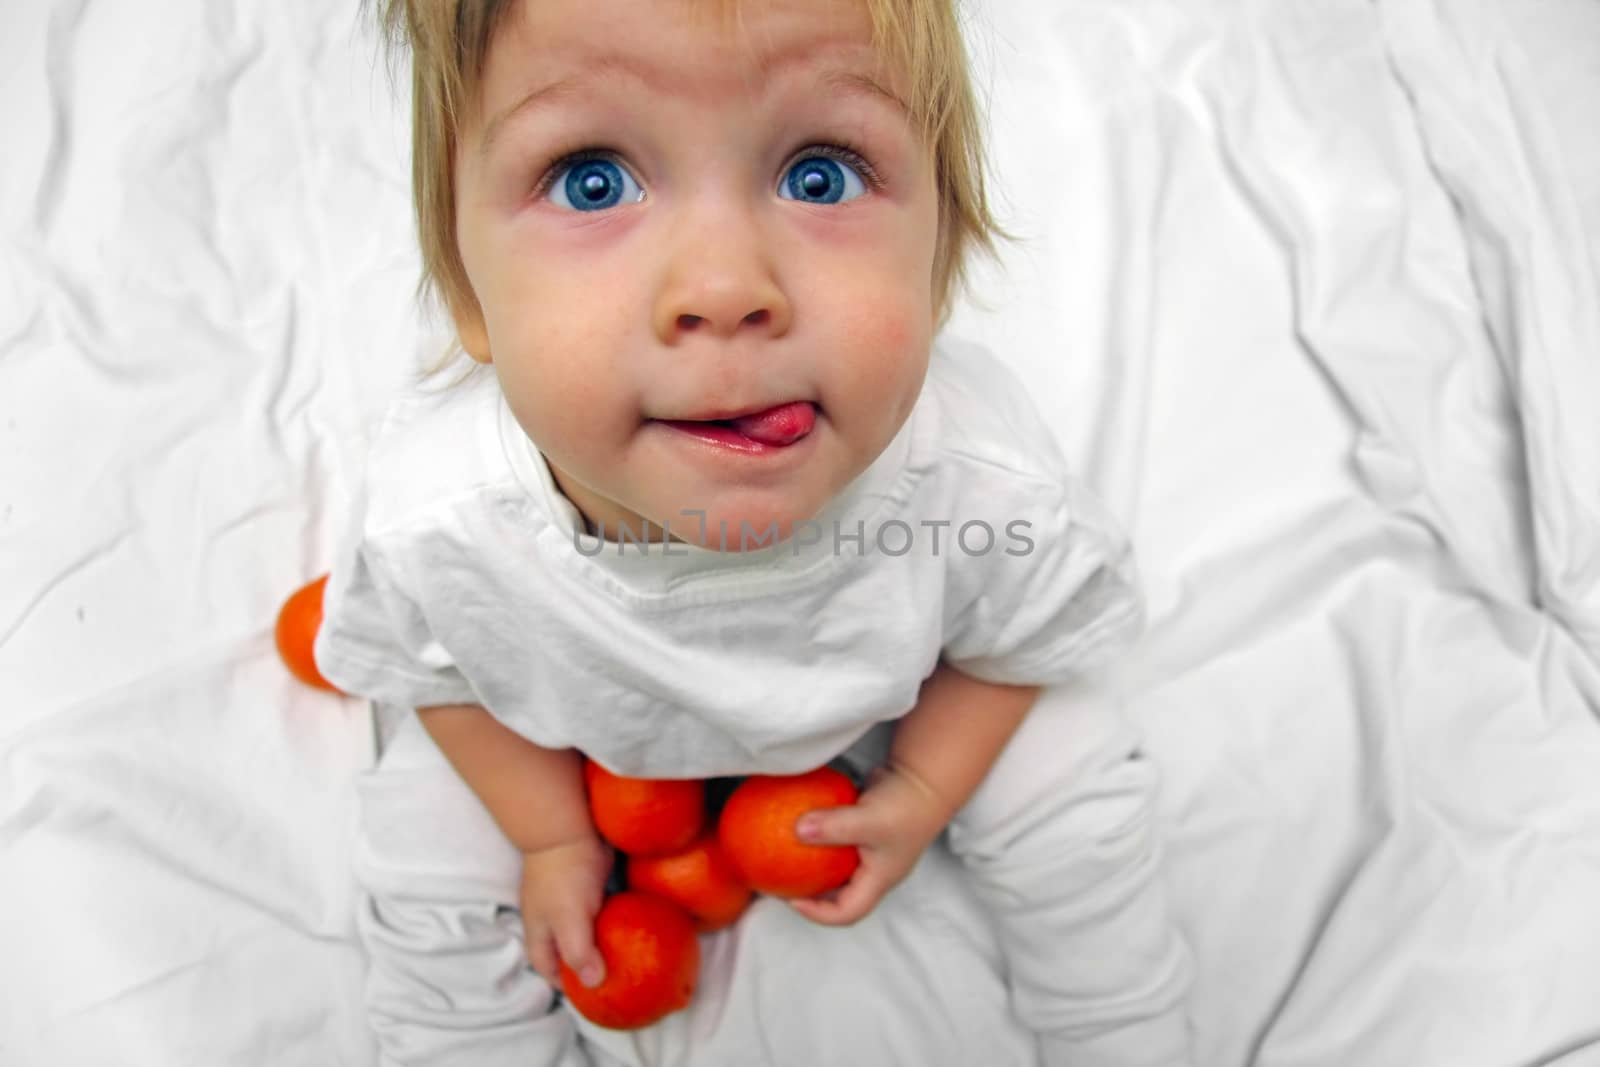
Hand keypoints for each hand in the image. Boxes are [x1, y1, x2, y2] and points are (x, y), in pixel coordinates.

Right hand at [520, 833, 613, 989]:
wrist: (568, 828)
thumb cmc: (564, 876)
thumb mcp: (569, 919)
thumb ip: (579, 952)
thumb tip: (594, 983)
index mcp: (540, 933)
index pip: (548, 968)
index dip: (563, 983)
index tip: (588, 995)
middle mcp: (551, 919)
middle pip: (565, 951)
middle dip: (583, 965)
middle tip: (612, 977)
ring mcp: (568, 900)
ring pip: (583, 930)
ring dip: (599, 942)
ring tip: (625, 956)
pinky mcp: (586, 884)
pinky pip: (598, 910)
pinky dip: (610, 920)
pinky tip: (629, 925)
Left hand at [786, 762, 951, 925]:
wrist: (924, 778)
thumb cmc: (904, 805)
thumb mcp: (868, 820)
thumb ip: (833, 826)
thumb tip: (796, 830)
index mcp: (878, 880)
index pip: (848, 913)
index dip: (818, 914)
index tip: (791, 899)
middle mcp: (874, 871)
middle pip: (840, 896)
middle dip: (811, 894)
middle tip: (783, 882)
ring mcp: (870, 852)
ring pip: (837, 869)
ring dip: (814, 867)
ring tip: (786, 859)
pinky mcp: (864, 831)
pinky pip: (837, 842)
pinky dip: (820, 838)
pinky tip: (799, 826)